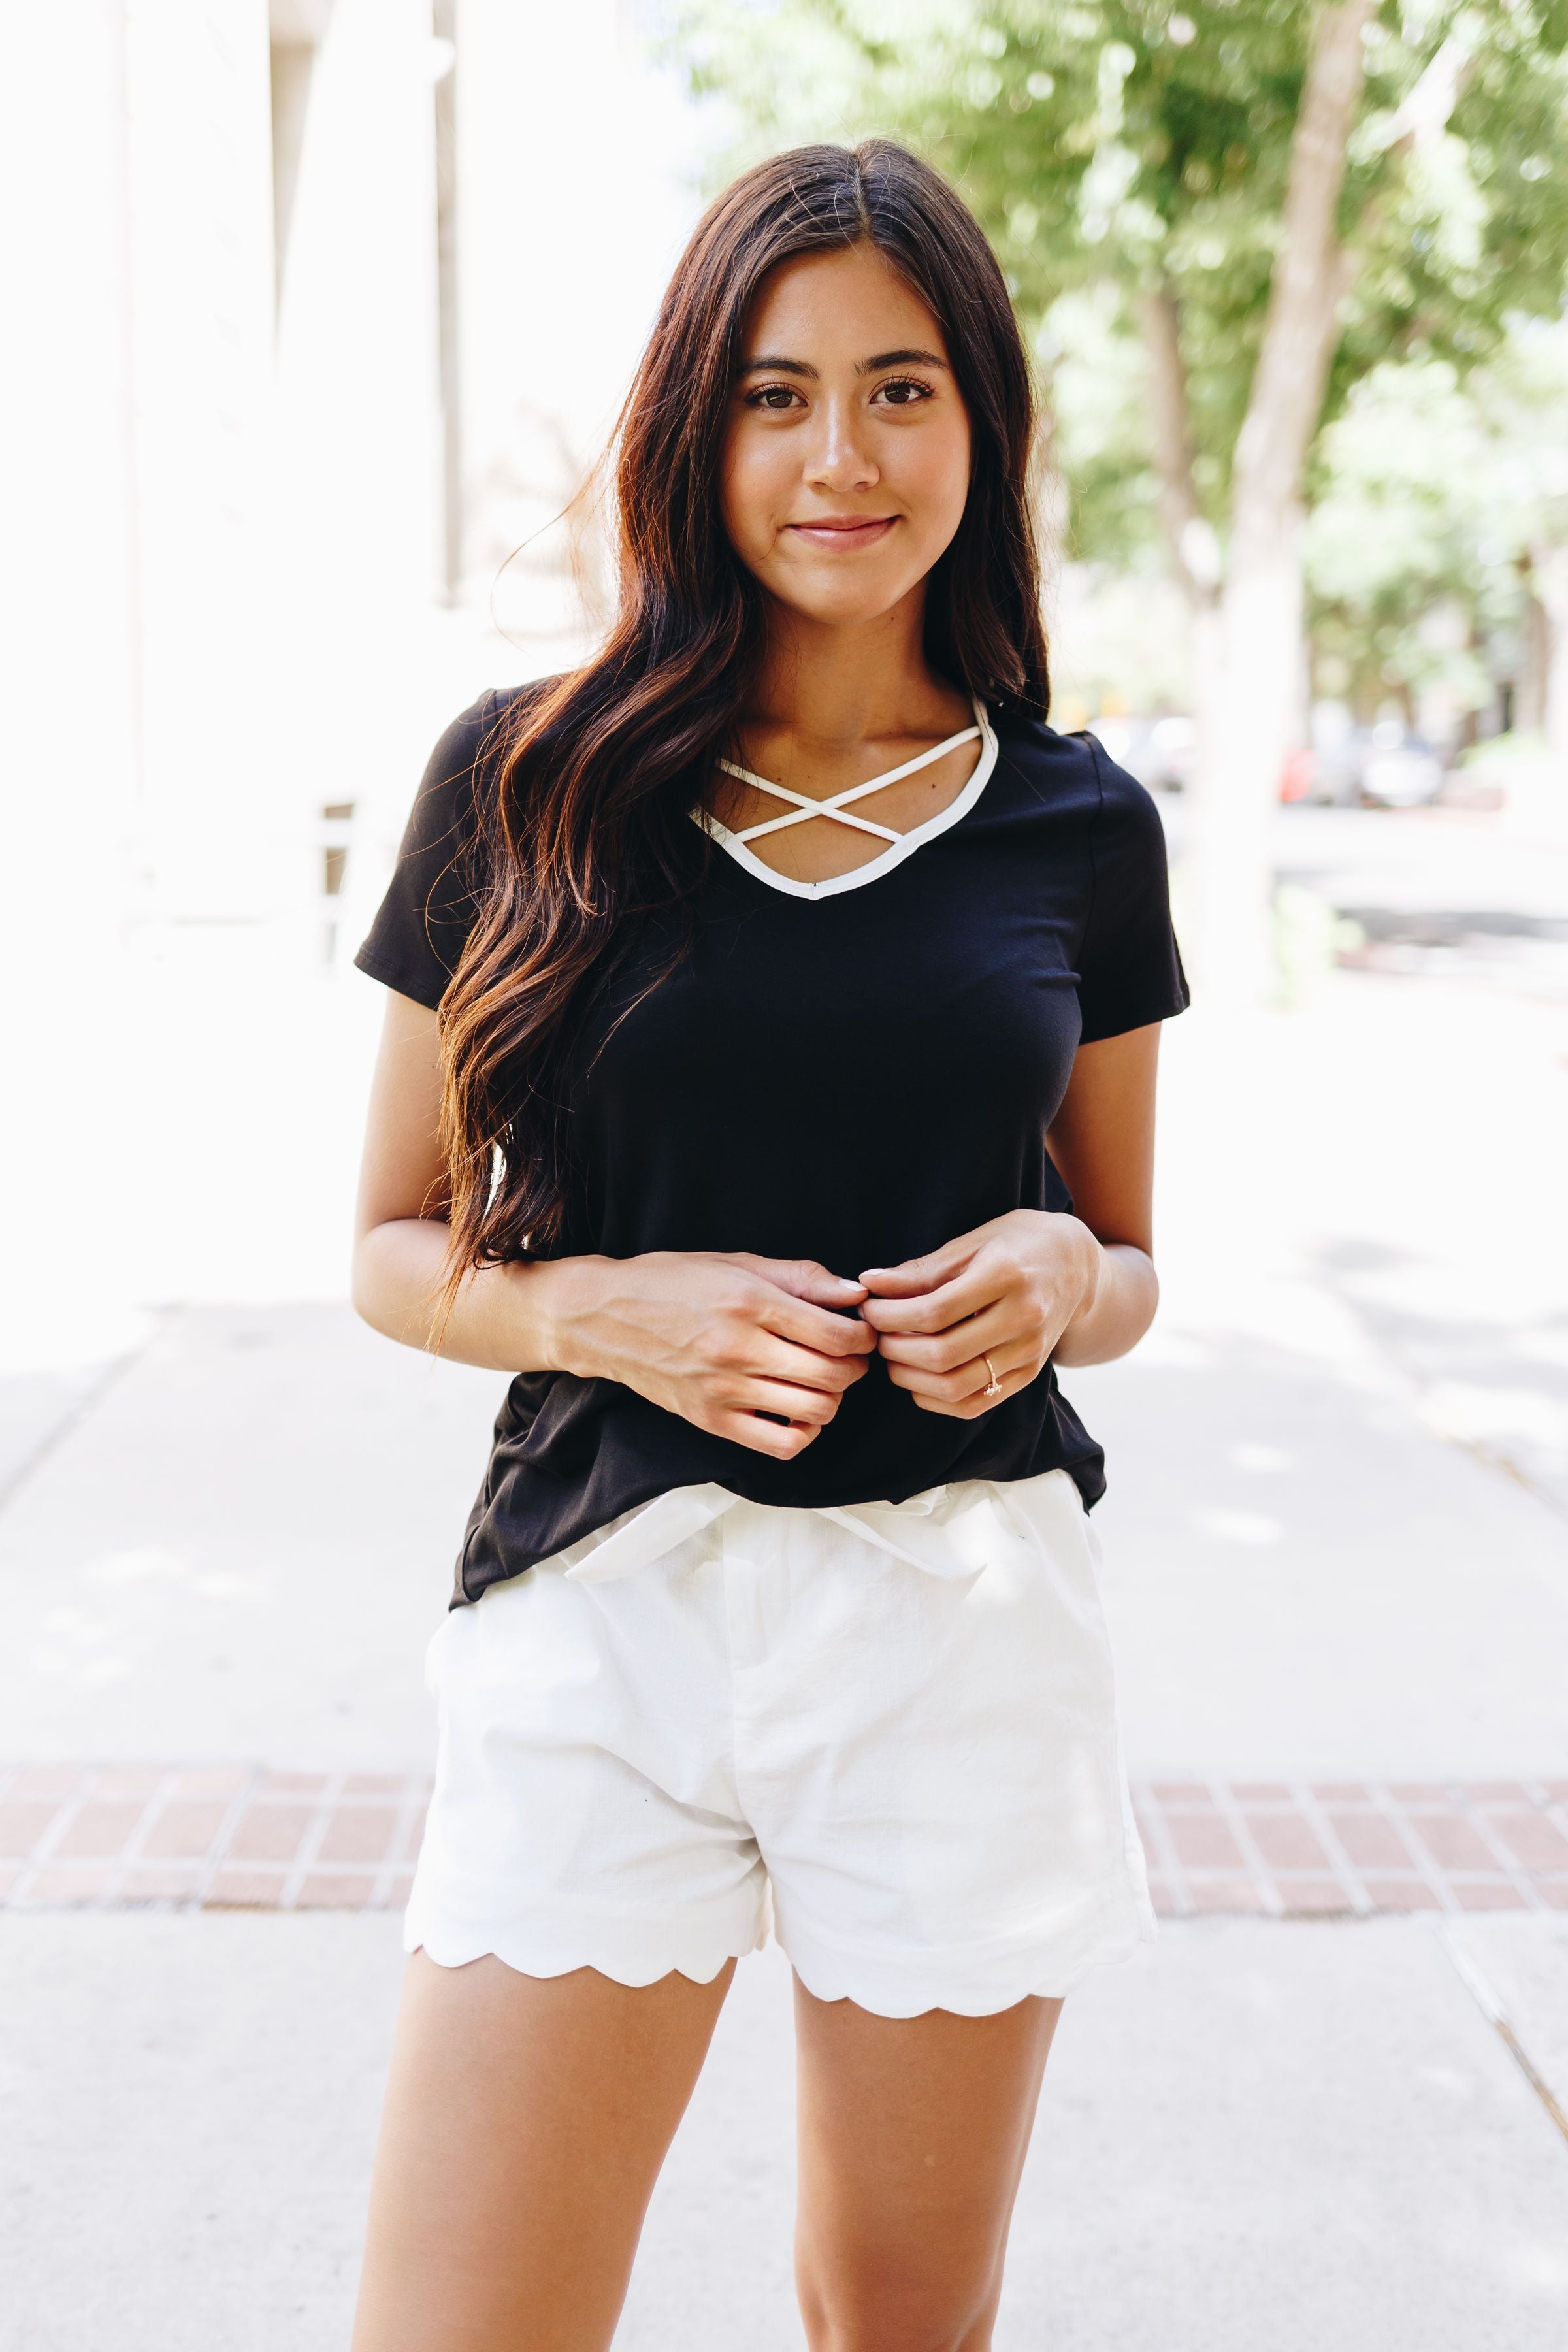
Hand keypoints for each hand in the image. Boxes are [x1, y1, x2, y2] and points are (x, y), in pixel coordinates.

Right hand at [550, 1251, 875, 1457]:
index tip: (859, 1330)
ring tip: (821, 1380)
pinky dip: (804, 1433)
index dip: (863, 1335)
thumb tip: (855, 1294)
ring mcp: (724, 1390)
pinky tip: (797, 1411)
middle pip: (833, 1375)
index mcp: (750, 1303)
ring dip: (833, 1398)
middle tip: (847, 1355)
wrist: (604, 1317)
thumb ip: (801, 1277)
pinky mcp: (711, 1420)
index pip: (837, 1334)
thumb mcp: (737, 1263)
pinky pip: (781, 1444)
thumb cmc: (672, 1282)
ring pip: (815, 1411)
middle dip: (855, 1367)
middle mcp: (738, 1349)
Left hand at [857, 1211, 1101, 1416]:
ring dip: (910, 1379)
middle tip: (876, 1334)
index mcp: (1007, 1275)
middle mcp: (1024, 1317)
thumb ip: (923, 1269)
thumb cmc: (1018, 1243)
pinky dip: (937, 1400)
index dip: (889, 1316)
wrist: (1078, 1265)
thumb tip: (870, 1284)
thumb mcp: (973, 1241)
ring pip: (956, 1386)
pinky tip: (918, 1379)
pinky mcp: (1030, 1374)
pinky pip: (975, 1404)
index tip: (869, 1308)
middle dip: (894, 1349)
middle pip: (942, 1354)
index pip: (934, 1311)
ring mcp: (1030, 1351)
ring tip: (892, 1356)